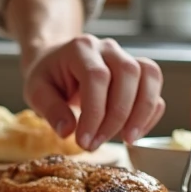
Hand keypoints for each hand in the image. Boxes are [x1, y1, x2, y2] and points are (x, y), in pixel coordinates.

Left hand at [23, 35, 165, 150]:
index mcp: (80, 48)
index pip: (96, 77)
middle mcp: (107, 48)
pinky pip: (154, 88)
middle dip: (117, 116)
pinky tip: (132, 132)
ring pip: (149, 77)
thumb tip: (67, 131)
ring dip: (141, 113)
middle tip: (98, 143)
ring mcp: (126, 56)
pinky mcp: (138, 71)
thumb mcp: (36, 91)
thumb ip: (50, 109)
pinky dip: (149, 112)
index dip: (95, 112)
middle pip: (128, 74)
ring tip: (126, 140)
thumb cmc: (47, 76)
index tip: (85, 140)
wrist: (55, 61)